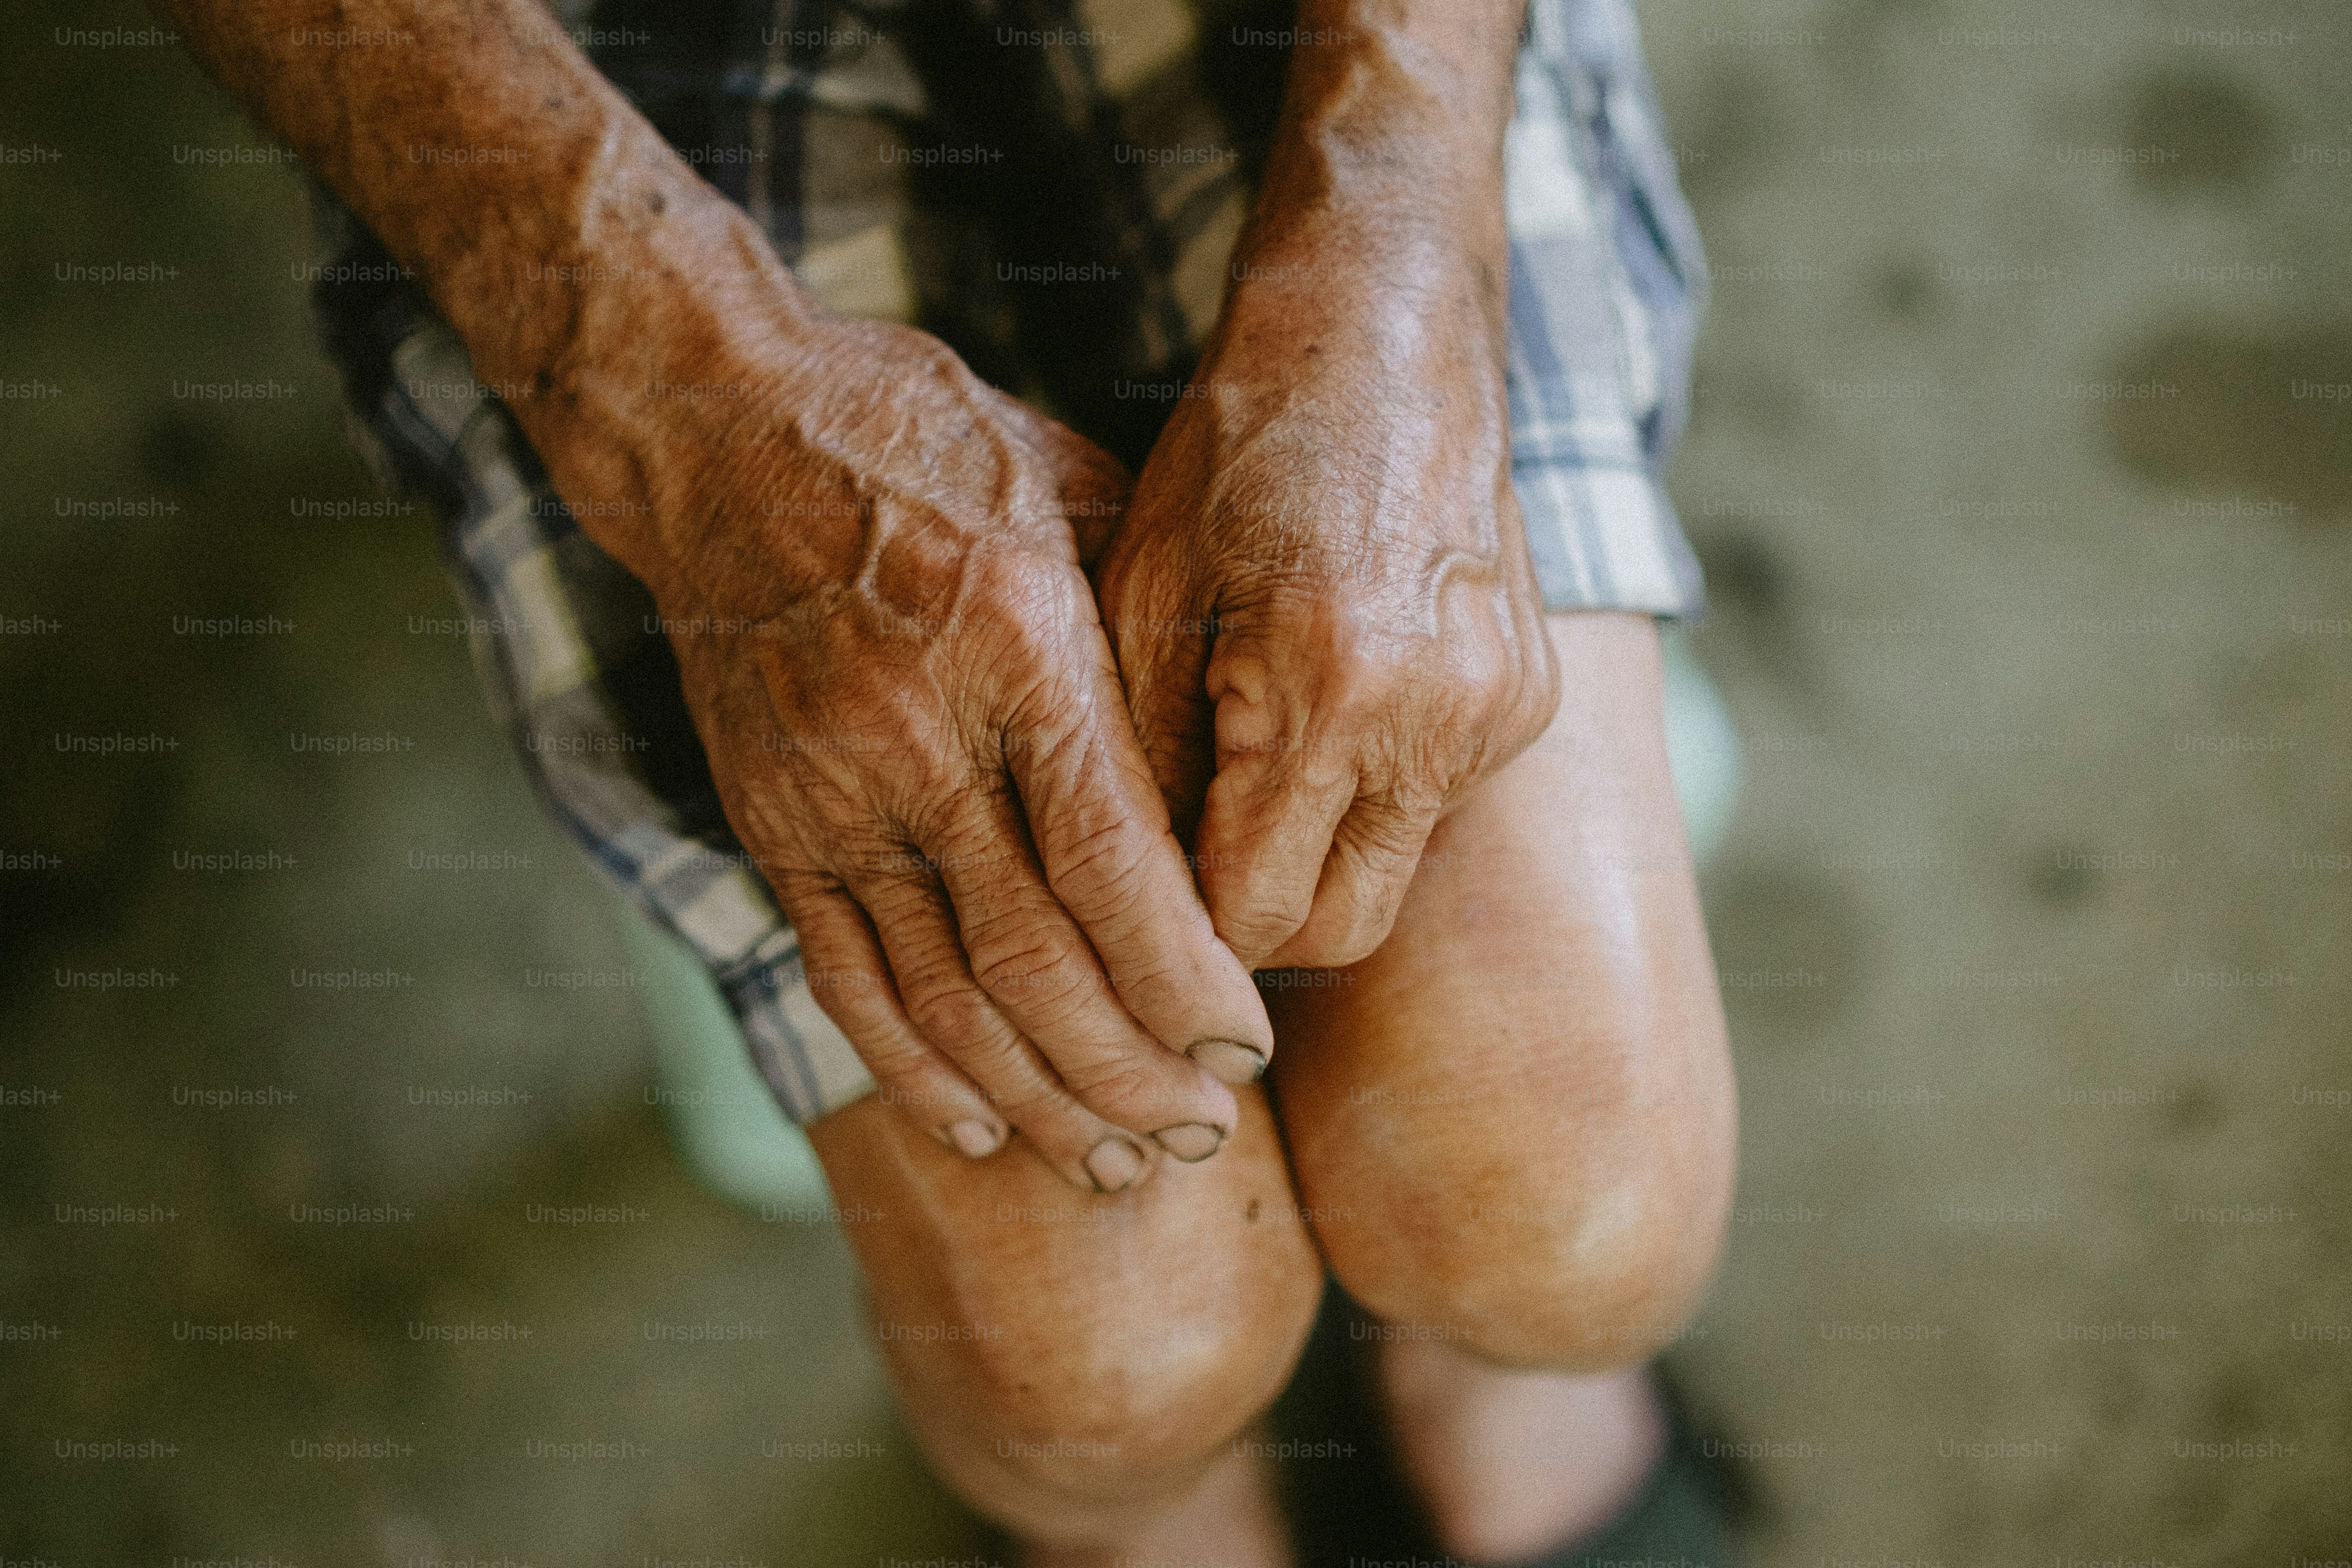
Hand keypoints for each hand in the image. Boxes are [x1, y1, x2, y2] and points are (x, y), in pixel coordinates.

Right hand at [657, 319, 1273, 1191]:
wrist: (718, 427)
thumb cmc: (926, 444)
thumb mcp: (1070, 490)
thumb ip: (1144, 631)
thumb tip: (1223, 766)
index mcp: (1016, 648)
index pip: (1110, 865)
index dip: (1183, 978)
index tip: (1247, 1046)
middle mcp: (917, 738)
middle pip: (1035, 960)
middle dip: (1130, 1069)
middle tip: (1202, 1129)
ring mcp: (829, 792)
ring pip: (941, 994)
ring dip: (1036, 1094)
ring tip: (1117, 1160)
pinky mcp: (771, 821)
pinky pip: (842, 976)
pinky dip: (910, 1065)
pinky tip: (980, 1124)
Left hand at [1095, 253, 1558, 972]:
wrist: (1382, 333)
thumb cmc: (1236, 452)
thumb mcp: (1143, 596)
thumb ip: (1141, 764)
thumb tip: (1138, 900)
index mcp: (1329, 689)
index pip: (1259, 914)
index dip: (1189, 923)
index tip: (1142, 881)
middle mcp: (1438, 716)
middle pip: (1342, 929)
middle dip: (1259, 916)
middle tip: (1192, 846)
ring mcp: (1501, 712)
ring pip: (1390, 872)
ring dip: (1317, 846)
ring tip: (1258, 740)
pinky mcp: (1531, 699)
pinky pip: (1436, 804)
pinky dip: (1373, 786)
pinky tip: (1336, 694)